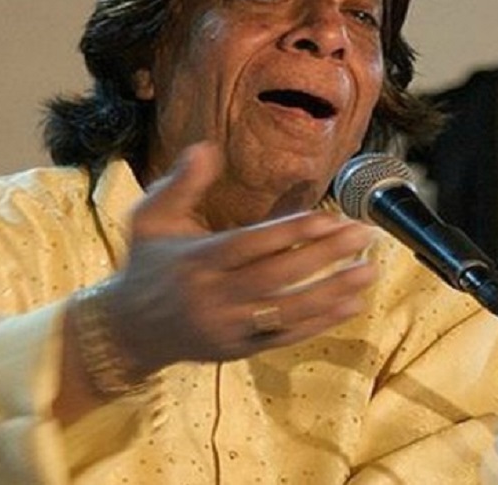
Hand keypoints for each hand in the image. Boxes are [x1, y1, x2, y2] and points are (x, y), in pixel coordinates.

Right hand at [103, 142, 377, 371]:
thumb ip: (180, 184)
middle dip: (325, 256)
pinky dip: (320, 321)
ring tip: (370, 269)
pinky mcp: (239, 350)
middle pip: (278, 276)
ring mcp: (228, 327)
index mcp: (195, 261)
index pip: (251, 245)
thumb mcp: (149, 219)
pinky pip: (286, 335)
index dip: (291, 232)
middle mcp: (213, 297)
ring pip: (288, 310)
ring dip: (333, 291)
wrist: (128, 331)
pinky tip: (351, 303)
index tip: (330, 218)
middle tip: (365, 235)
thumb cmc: (145, 265)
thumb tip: (205, 147)